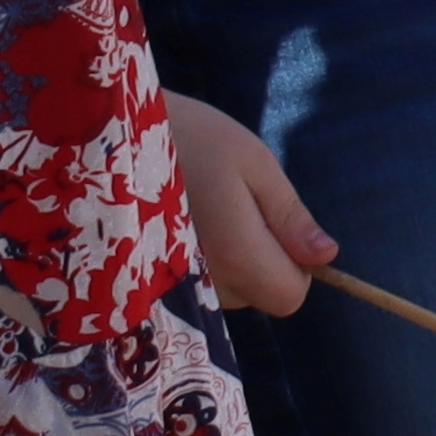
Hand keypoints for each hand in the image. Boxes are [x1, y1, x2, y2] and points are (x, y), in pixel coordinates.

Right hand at [159, 86, 330, 314]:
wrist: (108, 139)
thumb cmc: (190, 138)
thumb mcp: (253, 163)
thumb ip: (289, 216)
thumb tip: (327, 257)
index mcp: (234, 254)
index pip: (288, 296)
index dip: (297, 265)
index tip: (278, 225)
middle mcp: (201, 284)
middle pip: (257, 296)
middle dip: (263, 260)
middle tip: (237, 206)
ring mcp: (168, 290)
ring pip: (227, 293)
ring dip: (231, 261)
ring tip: (205, 209)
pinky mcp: (145, 287)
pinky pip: (195, 288)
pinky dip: (202, 263)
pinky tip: (184, 224)